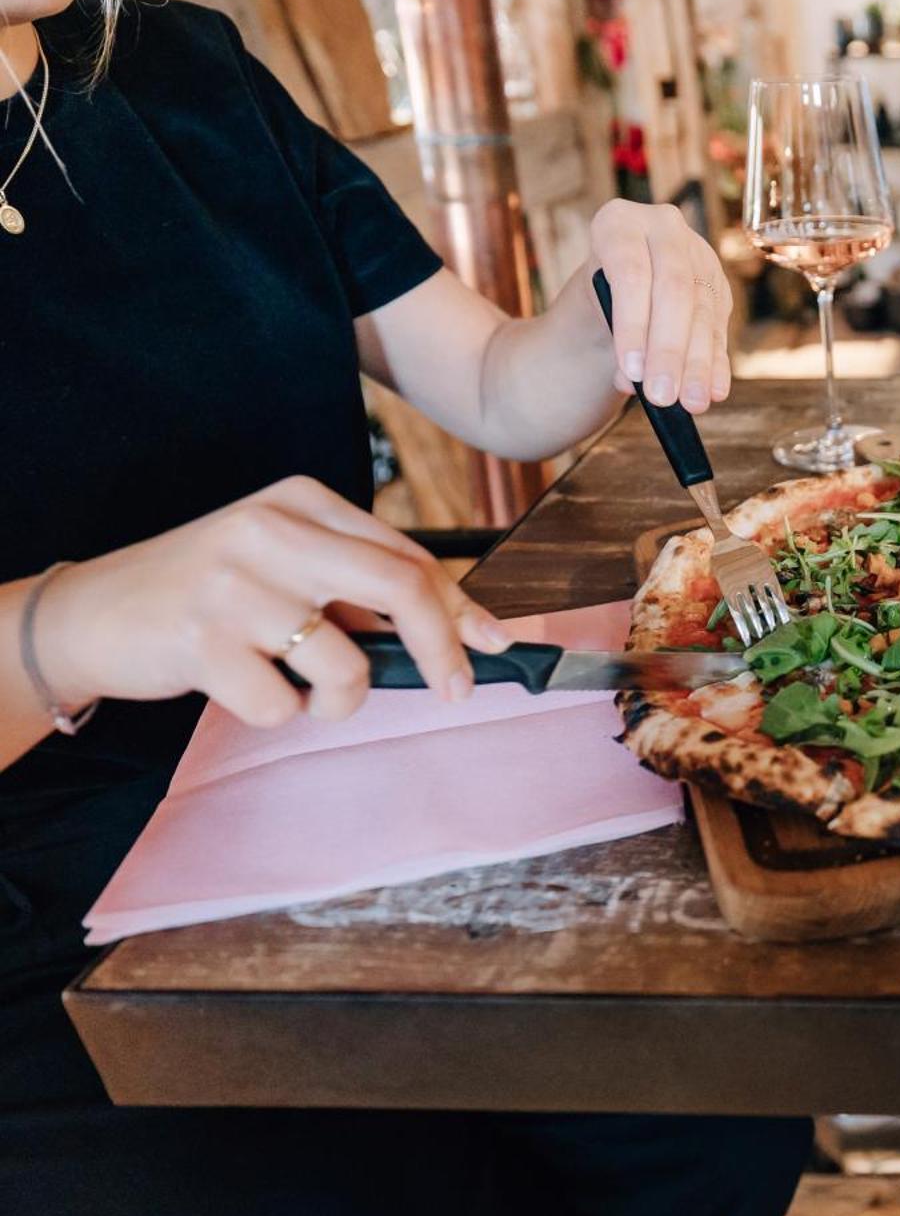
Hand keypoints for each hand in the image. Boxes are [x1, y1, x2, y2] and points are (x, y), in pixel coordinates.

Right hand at [35, 477, 510, 726]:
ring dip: (339, 699)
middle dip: (442, 649)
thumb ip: (357, 586)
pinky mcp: (201, 640)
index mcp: (300, 502)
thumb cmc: (206, 595)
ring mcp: (234, 585)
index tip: (492, 644)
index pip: (408, 555)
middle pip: (399, 588)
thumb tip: (460, 631)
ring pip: (346, 663)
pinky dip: (277, 713)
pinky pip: (282, 704)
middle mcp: (270, 531)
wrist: (91, 613)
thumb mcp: (282, 564)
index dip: (460, 608)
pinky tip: (240, 687)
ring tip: (299, 689)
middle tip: (454, 691)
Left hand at [591, 199, 733, 412]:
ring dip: (697, 363)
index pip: (631, 272)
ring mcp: (698, 254)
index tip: (632, 372)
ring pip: (702, 312)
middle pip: (674, 292)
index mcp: (619, 221)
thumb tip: (637, 380)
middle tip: (662, 396)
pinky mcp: (718, 284)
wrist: (616, 286)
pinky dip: (716, 362)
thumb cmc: (597, 295)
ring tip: (691, 403)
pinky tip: (714, 391)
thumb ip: (613, 335)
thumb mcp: (591, 306)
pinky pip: (720, 326)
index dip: (633, 324)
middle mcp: (663, 228)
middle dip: (668, 350)